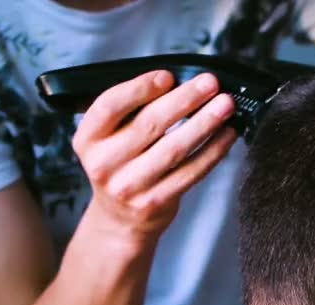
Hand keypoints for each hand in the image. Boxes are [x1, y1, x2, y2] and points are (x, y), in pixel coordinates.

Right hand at [72, 70, 235, 240]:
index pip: (110, 106)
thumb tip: (181, 83)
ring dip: (205, 123)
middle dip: (185, 99)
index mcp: (88, 139)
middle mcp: (103, 163)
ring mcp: (129, 186)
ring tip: (225, 105)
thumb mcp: (110, 137)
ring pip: (174, 148)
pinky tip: (226, 134)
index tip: (168, 76)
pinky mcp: (155, 202)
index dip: (140, 88)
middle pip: (149, 123)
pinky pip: (190, 171)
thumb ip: (134, 111)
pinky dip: (212, 150)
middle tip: (210, 83)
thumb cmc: (121, 164)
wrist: (119, 218)